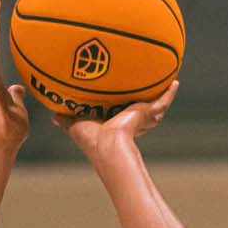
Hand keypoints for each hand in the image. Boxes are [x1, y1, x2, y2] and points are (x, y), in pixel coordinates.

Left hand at [53, 81, 179, 159]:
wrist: (108, 145)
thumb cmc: (91, 140)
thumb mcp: (75, 125)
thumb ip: (66, 119)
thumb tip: (53, 115)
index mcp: (114, 124)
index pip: (120, 114)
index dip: (120, 107)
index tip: (119, 99)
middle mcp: (129, 121)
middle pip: (140, 110)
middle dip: (144, 102)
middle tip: (146, 90)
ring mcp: (141, 117)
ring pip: (154, 106)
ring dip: (160, 96)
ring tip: (167, 83)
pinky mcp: (148, 113)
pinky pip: (162, 100)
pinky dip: (168, 93)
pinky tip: (174, 82)